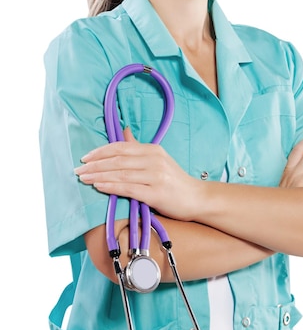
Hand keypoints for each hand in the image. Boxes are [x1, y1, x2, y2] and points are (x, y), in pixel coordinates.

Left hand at [74, 127, 198, 219]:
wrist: (197, 198)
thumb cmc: (174, 181)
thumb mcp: (158, 159)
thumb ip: (139, 147)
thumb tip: (124, 131)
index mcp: (153, 150)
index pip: (121, 147)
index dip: (100, 151)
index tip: (84, 158)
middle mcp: (154, 160)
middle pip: (118, 160)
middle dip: (95, 165)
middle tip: (77, 170)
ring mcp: (156, 176)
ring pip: (120, 173)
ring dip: (99, 175)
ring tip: (83, 179)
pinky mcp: (156, 193)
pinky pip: (129, 188)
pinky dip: (111, 186)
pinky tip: (99, 187)